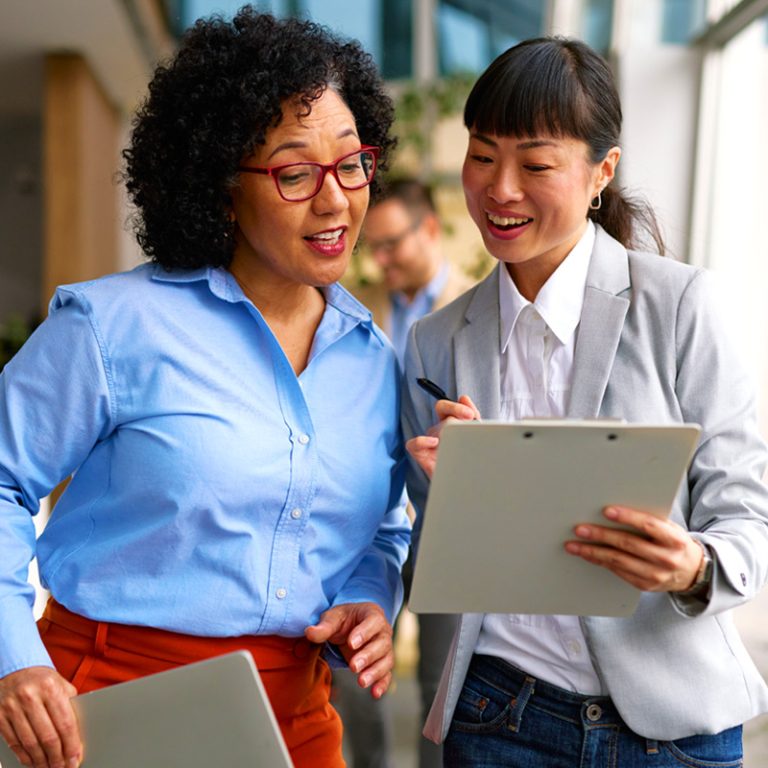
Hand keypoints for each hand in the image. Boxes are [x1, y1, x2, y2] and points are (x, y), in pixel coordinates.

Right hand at [0, 666, 81, 767]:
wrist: (15, 668)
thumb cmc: (42, 679)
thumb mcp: (60, 684)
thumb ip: (70, 705)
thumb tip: (79, 734)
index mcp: (50, 688)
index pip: (65, 723)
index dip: (71, 745)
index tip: (75, 758)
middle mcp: (30, 697)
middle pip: (48, 736)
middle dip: (57, 757)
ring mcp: (12, 708)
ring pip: (30, 743)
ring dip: (41, 761)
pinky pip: (14, 743)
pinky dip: (25, 757)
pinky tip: (33, 762)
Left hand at [305, 602, 393, 698]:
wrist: (350, 627)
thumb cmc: (344, 620)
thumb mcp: (333, 618)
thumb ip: (324, 627)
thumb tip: (309, 633)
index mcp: (372, 614)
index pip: (373, 622)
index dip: (364, 633)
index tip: (351, 644)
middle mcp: (383, 631)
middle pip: (381, 644)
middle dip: (368, 656)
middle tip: (353, 666)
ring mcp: (385, 648)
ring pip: (386, 660)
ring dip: (375, 672)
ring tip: (361, 682)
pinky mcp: (383, 664)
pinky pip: (386, 674)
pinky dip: (382, 684)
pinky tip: (375, 693)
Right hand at [406, 395, 480, 478]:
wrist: (471, 485)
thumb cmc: (472, 460)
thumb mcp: (476, 435)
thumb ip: (472, 416)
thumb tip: (463, 397)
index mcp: (450, 424)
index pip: (446, 406)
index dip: (456, 406)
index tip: (470, 415)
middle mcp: (438, 431)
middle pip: (442, 412)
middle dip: (456, 413)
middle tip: (469, 420)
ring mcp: (429, 443)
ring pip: (435, 428)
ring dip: (448, 433)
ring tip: (459, 441)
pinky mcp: (422, 456)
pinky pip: (413, 444)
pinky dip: (421, 441)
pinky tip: (435, 443)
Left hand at [564, 505, 703, 592]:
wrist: (692, 571)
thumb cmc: (673, 542)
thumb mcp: (669, 528)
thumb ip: (648, 520)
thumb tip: (613, 508)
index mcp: (674, 539)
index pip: (649, 525)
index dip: (627, 517)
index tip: (606, 511)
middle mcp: (666, 558)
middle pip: (628, 544)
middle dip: (601, 535)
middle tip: (580, 529)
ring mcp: (656, 574)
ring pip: (618, 561)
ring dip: (592, 552)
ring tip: (573, 545)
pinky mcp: (645, 585)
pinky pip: (618, 572)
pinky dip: (600, 562)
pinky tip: (587, 555)